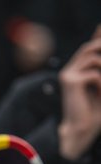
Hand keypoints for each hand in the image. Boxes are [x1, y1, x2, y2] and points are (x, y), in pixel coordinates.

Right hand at [58, 25, 100, 159]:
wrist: (81, 129)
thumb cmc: (93, 111)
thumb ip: (100, 71)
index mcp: (74, 71)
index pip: (87, 49)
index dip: (97, 38)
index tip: (100, 32)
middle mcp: (68, 71)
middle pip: (89, 47)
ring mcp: (67, 75)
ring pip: (92, 57)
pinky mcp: (70, 82)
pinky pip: (93, 74)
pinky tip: (99, 94)